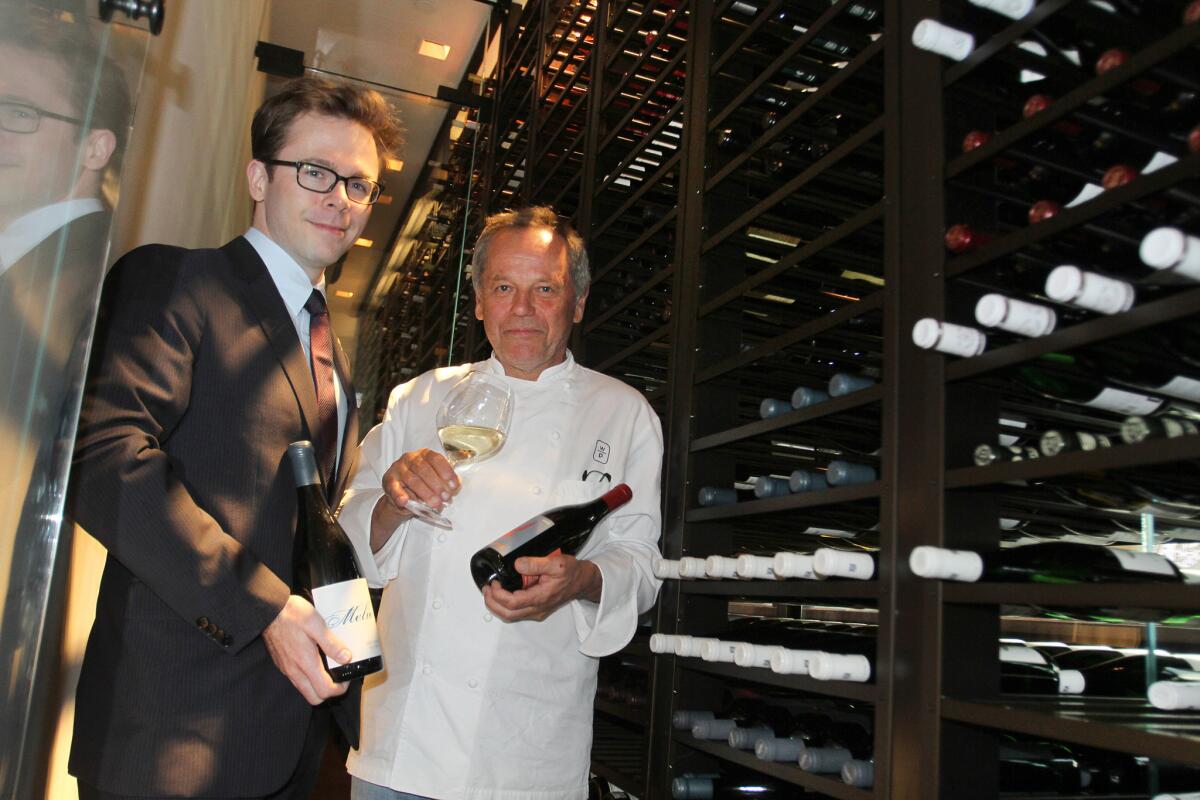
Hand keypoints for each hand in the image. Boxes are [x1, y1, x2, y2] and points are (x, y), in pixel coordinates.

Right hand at [262, 595, 350, 704]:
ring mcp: (287, 669)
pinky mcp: (282, 665)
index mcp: (306, 662)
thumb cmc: (292, 615)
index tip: (346, 678)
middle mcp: (295, 671)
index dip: (340, 689)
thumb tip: (346, 658)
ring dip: (318, 686)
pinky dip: (309, 678)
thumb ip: (331, 643)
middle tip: (338, 677)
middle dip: (329, 692)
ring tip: (328, 669)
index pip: (325, 691)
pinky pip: (297, 680)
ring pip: (305, 690)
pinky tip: (315, 661)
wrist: (268, 610)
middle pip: (314, 698)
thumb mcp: (316, 624)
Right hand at [372, 448, 458, 548]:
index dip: (446, 472)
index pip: (436, 459)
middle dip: (437, 485)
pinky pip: (394, 488)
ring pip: (413, 480)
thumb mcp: (434, 479)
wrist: (400, 495)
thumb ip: (444, 480)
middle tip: (445, 498)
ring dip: (426, 494)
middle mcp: (410, 458)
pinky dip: (400, 495)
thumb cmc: (421, 484)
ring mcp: (398, 469)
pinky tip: (405, 501)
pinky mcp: (388, 481)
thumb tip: (456, 486)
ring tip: (435, 504)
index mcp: (423, 454)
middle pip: (424, 470)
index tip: (454, 486)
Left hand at [482, 553, 601, 621]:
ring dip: (497, 606)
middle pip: (508, 614)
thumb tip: (517, 565)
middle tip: (486, 588)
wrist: (582, 581)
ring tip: (490, 591)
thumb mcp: (556, 563)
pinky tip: (502, 594)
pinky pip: (516, 613)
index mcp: (541, 598)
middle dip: (492, 602)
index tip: (494, 582)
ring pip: (511, 616)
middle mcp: (537, 609)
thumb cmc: (571, 572)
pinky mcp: (537, 610)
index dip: (498, 594)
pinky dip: (505, 606)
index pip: (512, 603)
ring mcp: (537, 611)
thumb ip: (536, 564)